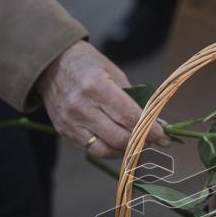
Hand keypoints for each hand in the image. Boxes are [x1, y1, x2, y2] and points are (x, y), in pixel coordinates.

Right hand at [37, 41, 168, 157]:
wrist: (51, 65)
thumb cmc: (88, 66)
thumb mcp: (114, 73)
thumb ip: (135, 99)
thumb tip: (160, 123)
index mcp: (97, 86)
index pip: (129, 117)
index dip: (150, 131)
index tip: (164, 137)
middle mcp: (82, 106)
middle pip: (119, 137)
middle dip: (141, 143)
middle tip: (153, 140)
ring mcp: (71, 121)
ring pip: (105, 150)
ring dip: (126, 151)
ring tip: (137, 144)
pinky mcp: (65, 132)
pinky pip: (92, 150)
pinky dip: (110, 150)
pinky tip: (119, 144)